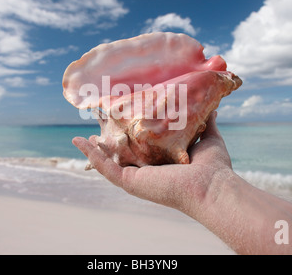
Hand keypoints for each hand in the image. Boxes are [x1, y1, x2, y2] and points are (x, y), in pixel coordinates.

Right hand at [72, 111, 232, 216]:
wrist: (213, 185)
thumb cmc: (213, 166)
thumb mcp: (207, 137)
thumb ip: (206, 122)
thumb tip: (212, 107)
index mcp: (162, 163)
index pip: (142, 148)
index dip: (130, 135)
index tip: (121, 121)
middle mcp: (147, 171)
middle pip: (122, 154)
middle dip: (108, 142)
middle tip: (96, 126)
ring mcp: (136, 177)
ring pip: (108, 161)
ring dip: (94, 149)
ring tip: (80, 135)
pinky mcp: (129, 181)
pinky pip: (105, 168)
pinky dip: (90, 155)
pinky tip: (78, 142)